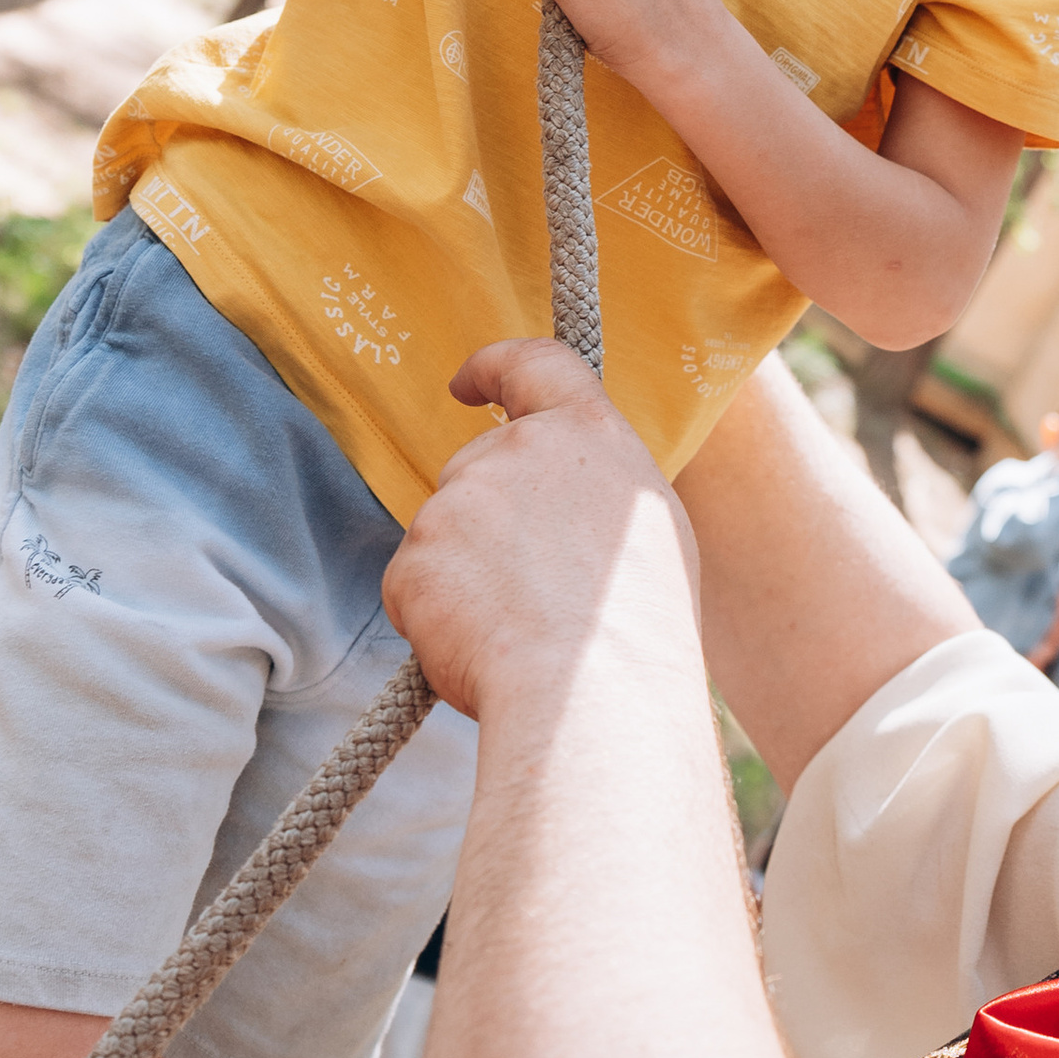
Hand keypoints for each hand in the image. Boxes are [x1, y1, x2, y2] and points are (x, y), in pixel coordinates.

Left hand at [384, 338, 694, 716]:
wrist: (596, 692)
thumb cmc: (642, 625)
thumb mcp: (647, 526)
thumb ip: (589, 490)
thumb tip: (553, 507)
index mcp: (586, 433)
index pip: (532, 365)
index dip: (494, 367)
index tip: (466, 383)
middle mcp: (514, 451)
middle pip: (479, 474)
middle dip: (490, 527)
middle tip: (536, 594)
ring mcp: (454, 503)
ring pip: (446, 540)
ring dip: (469, 581)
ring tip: (527, 632)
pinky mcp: (411, 561)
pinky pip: (417, 591)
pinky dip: (440, 622)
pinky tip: (486, 650)